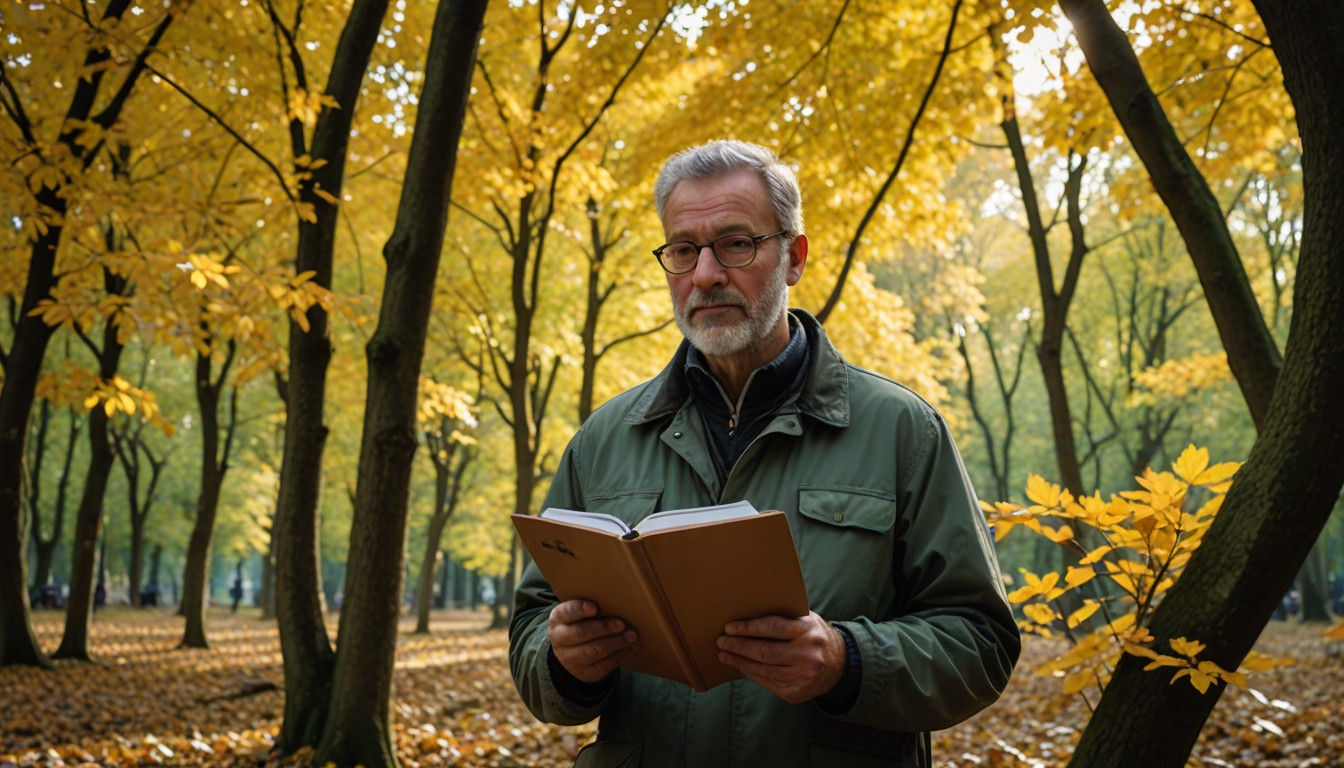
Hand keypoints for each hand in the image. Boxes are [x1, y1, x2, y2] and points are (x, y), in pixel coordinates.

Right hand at [548, 599, 637, 682]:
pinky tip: (631, 647)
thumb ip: (593, 608)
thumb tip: (618, 602)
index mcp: (557, 619)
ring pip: (594, 651)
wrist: (573, 651)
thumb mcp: (580, 613)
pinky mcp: (585, 673)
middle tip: (621, 624)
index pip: (566, 612)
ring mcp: (570, 659)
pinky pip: (604, 666)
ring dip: (616, 643)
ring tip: (632, 636)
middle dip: (603, 628)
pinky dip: (620, 655)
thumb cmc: (583, 623)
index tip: (594, 608)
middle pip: (581, 633)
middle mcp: (559, 639)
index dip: (579, 610)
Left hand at [717, 611, 845, 702]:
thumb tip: (746, 613)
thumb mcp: (806, 620)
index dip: (748, 628)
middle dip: (738, 646)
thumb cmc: (814, 636)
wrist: (839, 665)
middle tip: (722, 641)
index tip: (729, 627)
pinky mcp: (796, 693)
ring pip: (763, 669)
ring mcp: (803, 676)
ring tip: (725, 655)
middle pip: (764, 651)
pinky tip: (741, 667)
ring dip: (740, 662)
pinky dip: (751, 674)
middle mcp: (808, 654)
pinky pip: (767, 683)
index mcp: (809, 630)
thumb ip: (784, 616)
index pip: (773, 627)